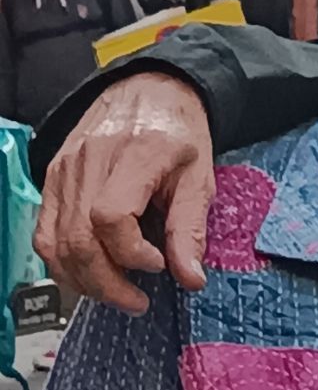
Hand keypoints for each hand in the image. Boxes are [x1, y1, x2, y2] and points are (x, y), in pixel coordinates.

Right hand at [36, 72, 215, 314]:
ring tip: (117, 292)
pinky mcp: (53, 176)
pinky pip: (45, 232)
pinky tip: (91, 272)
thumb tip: (190, 278)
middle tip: (136, 300)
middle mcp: (92, 159)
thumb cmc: (178, 131)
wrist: (150, 89)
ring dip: (84, 280)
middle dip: (106, 282)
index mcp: (135, 153)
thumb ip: (191, 228)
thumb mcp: (200, 175)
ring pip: (55, 242)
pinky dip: (63, 262)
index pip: (110, 216)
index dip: (130, 253)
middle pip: (78, 238)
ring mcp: (66, 168)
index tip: (157, 265)